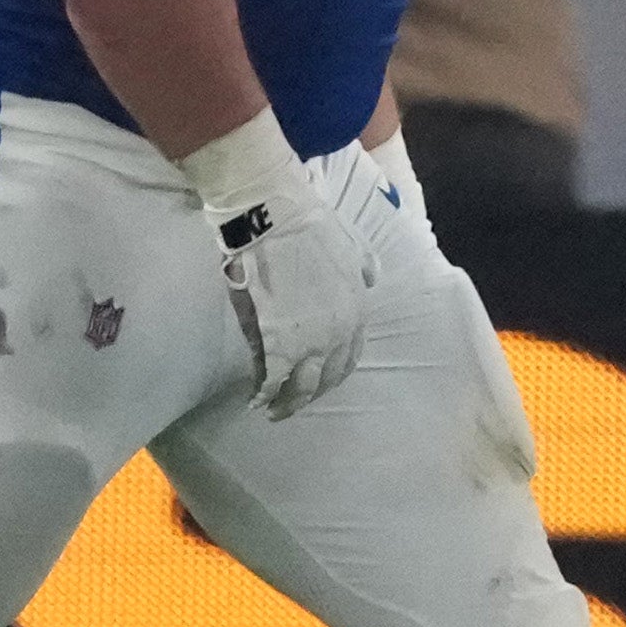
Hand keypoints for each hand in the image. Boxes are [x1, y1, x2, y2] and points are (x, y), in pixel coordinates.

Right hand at [189, 125, 373, 418]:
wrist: (274, 216)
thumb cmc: (309, 224)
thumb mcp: (353, 244)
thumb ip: (366, 265)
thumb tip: (371, 278)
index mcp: (357, 310)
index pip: (349, 358)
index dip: (331, 375)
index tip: (317, 381)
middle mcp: (340, 331)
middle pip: (326, 378)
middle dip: (309, 395)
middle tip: (291, 403)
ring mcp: (310, 339)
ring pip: (302, 387)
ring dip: (287, 403)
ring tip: (271, 410)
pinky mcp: (278, 341)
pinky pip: (274, 380)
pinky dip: (264, 394)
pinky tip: (254, 400)